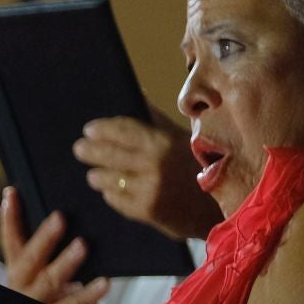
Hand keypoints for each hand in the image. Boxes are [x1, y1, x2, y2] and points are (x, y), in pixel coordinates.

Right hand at [0, 189, 109, 303]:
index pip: (10, 241)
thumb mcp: (42, 274)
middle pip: (29, 260)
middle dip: (43, 238)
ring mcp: (39, 302)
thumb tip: (64, 218)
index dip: (9, 218)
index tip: (12, 194)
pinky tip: (103, 283)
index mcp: (18, 271)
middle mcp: (23, 286)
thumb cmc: (50, 297)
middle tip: (59, 219)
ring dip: (65, 262)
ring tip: (81, 246)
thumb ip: (47, 253)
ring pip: (49, 282)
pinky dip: (89, 294)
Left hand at [73, 113, 221, 239]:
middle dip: (90, 151)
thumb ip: (155, 118)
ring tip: (93, 174)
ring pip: (109, 179)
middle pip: (109, 154)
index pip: (122, 130)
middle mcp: (154, 165)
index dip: (102, 129)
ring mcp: (149, 189)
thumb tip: (134, 92)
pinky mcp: (148, 211)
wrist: (224, 206)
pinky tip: (109, 191)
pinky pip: (117, 200)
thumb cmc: (201, 165)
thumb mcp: (182, 137)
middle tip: (79, 148)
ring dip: (98, 175)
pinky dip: (111, 194)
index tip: (89, 128)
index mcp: (163, 141)